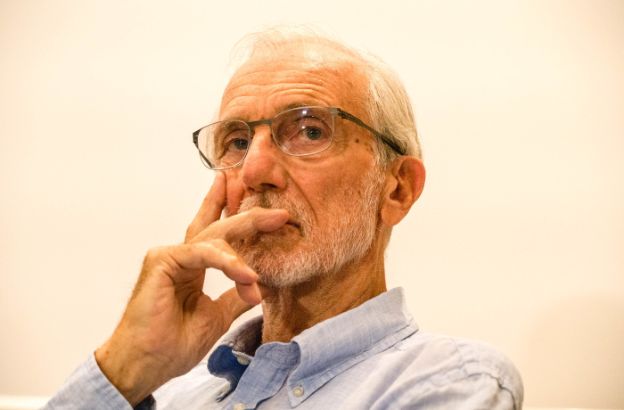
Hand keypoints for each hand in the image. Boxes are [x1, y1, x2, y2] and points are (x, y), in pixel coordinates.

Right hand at [95, 173, 287, 404]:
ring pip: (214, 238)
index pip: (222, 237)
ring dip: (242, 248)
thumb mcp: (218, 317)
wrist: (147, 364)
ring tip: (261, 260)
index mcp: (194, 267)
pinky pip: (201, 252)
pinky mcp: (162, 260)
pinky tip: (245, 273)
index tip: (278, 218)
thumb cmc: (172, 345)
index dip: (247, 224)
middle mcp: (182, 257)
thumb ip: (235, 298)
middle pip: (219, 227)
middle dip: (250, 217)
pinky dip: (226, 262)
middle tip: (280, 213)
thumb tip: (261, 288)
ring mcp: (170, 256)